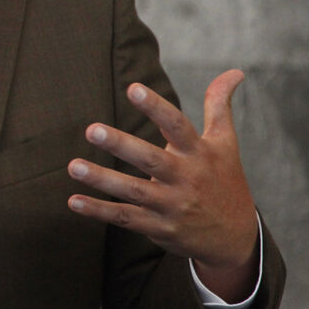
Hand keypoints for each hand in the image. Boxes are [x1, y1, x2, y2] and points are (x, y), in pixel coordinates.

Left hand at [66, 69, 259, 302]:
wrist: (235, 238)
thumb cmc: (224, 179)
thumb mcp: (226, 143)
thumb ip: (219, 105)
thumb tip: (236, 70)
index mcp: (199, 154)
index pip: (177, 126)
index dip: (156, 107)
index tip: (133, 88)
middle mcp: (186, 179)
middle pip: (151, 160)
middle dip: (121, 145)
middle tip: (91, 129)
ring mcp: (172, 205)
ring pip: (133, 191)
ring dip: (102, 179)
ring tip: (72, 166)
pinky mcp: (159, 228)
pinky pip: (125, 218)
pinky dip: (99, 211)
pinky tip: (73, 201)